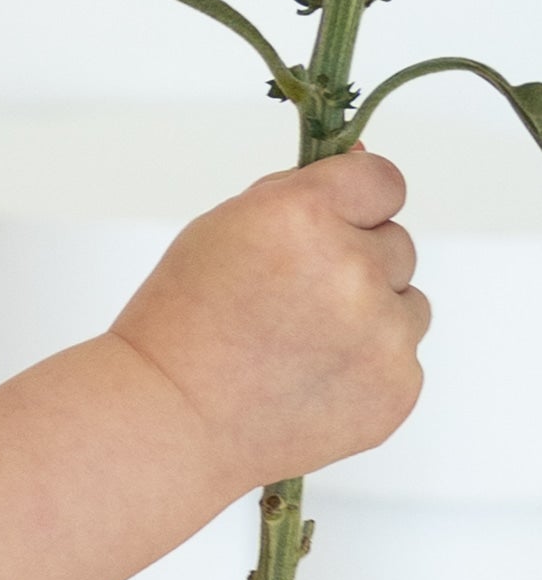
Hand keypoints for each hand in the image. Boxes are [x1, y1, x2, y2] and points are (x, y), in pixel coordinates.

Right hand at [111, 153, 428, 492]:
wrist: (171, 417)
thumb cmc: (181, 323)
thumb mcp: (224, 227)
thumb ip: (298, 195)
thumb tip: (360, 162)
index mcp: (304, 215)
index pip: (383, 180)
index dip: (357, 201)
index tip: (338, 220)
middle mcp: (353, 270)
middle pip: (397, 244)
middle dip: (355, 263)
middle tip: (293, 298)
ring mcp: (383, 335)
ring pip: (409, 304)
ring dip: (371, 314)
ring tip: (304, 344)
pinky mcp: (398, 387)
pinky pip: (403, 358)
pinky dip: (368, 366)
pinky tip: (312, 379)